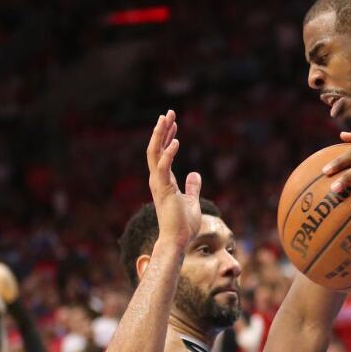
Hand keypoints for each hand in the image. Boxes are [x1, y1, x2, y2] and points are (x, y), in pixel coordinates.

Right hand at [146, 110, 201, 246]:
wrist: (178, 239)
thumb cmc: (183, 223)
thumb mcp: (192, 200)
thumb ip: (192, 186)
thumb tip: (195, 174)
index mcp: (163, 181)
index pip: (162, 153)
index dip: (167, 137)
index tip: (173, 122)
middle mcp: (157, 179)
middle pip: (156, 148)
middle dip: (162, 129)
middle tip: (169, 112)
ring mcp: (159, 183)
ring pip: (155, 153)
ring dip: (160, 135)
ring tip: (167, 119)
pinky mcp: (164, 189)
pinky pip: (163, 167)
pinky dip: (168, 153)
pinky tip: (176, 141)